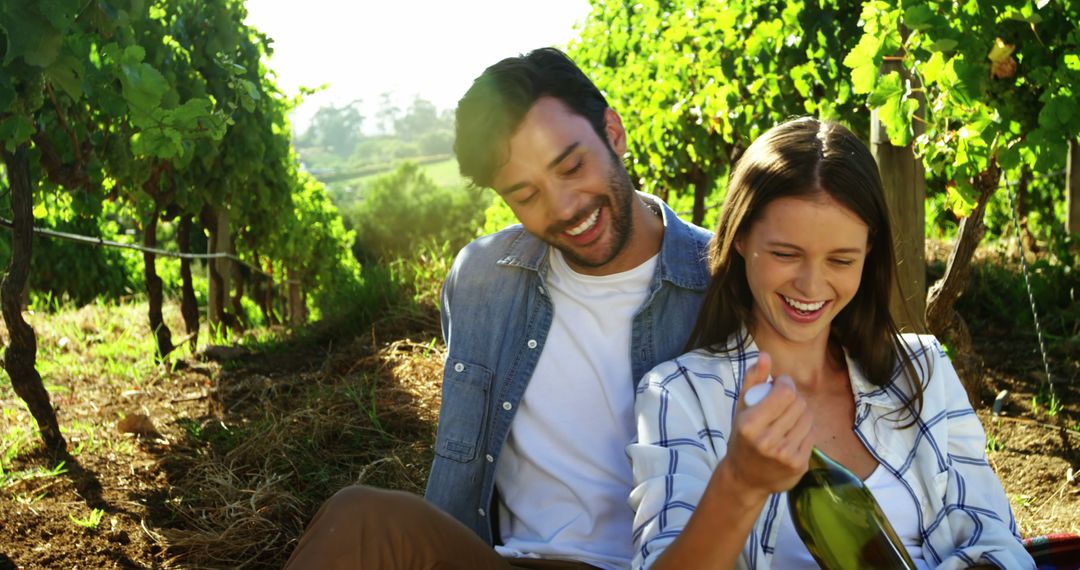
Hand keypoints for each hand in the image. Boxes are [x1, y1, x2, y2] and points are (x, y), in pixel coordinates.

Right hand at [722, 352, 813, 495]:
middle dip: (793, 398)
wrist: (744, 477)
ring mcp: (784, 454)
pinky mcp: (798, 464)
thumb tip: (765, 355)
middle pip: (798, 403)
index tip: (779, 385)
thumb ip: (752, 379)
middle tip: (782, 403)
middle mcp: (767, 441)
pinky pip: (812, 434)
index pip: (784, 392)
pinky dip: (805, 430)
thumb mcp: (741, 407)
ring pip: (808, 417)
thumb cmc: (742, 437)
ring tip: (787, 418)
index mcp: (750, 424)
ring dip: (800, 413)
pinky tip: (792, 434)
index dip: (786, 383)